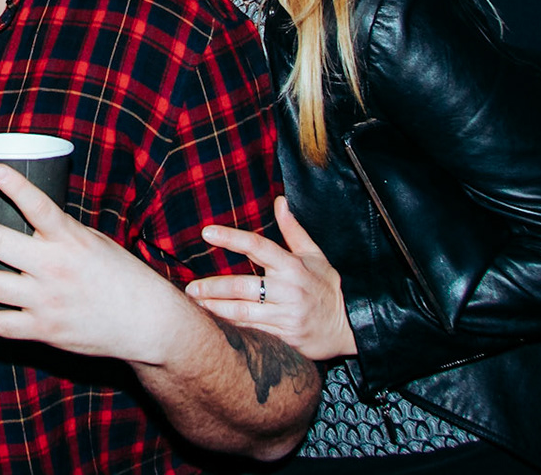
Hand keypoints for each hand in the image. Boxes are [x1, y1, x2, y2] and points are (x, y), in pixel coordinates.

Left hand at [0, 164, 189, 364]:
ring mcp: (46, 301)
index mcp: (70, 240)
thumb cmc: (121, 276)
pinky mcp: (43, 330)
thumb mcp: (94, 242)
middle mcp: (54, 268)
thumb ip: (61, 232)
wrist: (145, 322)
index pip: (38, 205)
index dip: (14, 185)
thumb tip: (26, 215)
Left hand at [187, 196, 356, 360]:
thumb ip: (293, 230)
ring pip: (243, 312)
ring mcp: (286, 316)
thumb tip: (280, 201)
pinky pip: (253, 332)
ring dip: (216, 309)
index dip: (231, 238)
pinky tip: (216, 324)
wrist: (349, 326)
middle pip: (243, 286)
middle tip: (190, 288)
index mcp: (293, 266)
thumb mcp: (315, 255)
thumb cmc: (327, 287)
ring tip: (197, 305)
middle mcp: (288, 291)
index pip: (258, 246)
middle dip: (213, 287)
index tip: (207, 232)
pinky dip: (232, 328)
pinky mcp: (285, 338)